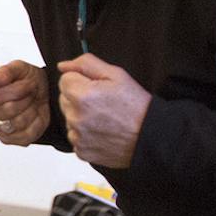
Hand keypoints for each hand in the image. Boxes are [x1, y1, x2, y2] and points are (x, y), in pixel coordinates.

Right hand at [0, 59, 49, 145]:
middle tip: (32, 92)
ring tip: (32, 102)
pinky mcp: (6, 139)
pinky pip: (26, 135)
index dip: (18, 90)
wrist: (36, 93)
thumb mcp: (19, 67)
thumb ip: (6, 71)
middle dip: (27, 99)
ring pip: (18, 123)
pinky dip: (36, 124)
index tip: (28, 83)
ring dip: (32, 110)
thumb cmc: (25, 80)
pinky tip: (34, 114)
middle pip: (8, 109)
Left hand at [57, 54, 150, 168]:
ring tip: (104, 118)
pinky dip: (85, 134)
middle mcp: (75, 118)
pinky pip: (75, 136)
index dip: (82, 81)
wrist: (151, 136)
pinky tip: (102, 131)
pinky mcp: (81, 151)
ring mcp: (77, 136)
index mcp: (82, 96)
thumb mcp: (116, 75)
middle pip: (64, 99)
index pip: (65, 80)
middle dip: (78, 98)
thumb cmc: (137, 105)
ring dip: (80, 116)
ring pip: (69, 118)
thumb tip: (63, 66)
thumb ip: (86, 64)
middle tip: (102, 103)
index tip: (97, 88)